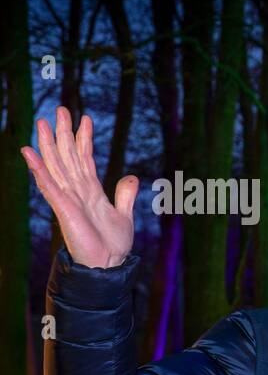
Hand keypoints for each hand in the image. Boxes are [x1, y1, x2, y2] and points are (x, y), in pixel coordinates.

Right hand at [20, 106, 137, 268]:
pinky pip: (48, 185)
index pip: (85, 158)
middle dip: (64, 133)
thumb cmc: (112, 244)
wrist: (108, 264)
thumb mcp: (124, 215)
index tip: (85, 119)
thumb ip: (125, 196)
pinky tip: (29, 152)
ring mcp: (68, 198)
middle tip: (61, 109)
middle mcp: (77, 191)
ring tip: (42, 123)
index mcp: (91, 191)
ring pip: (56, 165)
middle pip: (68, 156)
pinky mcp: (62, 208)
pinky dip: (38, 168)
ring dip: (48, 144)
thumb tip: (132, 178)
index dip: (84, 139)